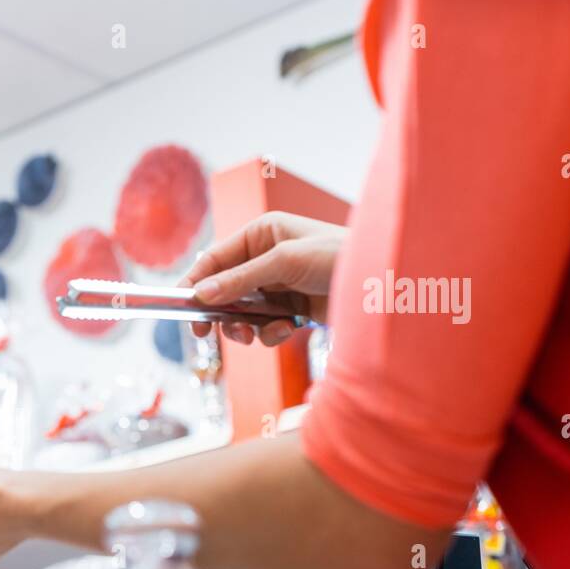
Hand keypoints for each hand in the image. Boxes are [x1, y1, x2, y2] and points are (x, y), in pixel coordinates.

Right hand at [179, 211, 345, 345]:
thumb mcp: (285, 262)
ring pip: (242, 312)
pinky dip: (270, 333)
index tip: (184, 309)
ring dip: (245, 327)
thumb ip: (241, 279)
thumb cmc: (340, 256)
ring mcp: (279, 285)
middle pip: (224, 289)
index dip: (196, 283)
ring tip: (256, 335)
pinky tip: (286, 331)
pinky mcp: (292, 308)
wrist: (385, 285)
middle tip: (210, 333)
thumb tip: (202, 294)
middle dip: (222, 312)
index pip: (215, 258)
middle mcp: (266, 257)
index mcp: (261, 233)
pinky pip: (265, 325)